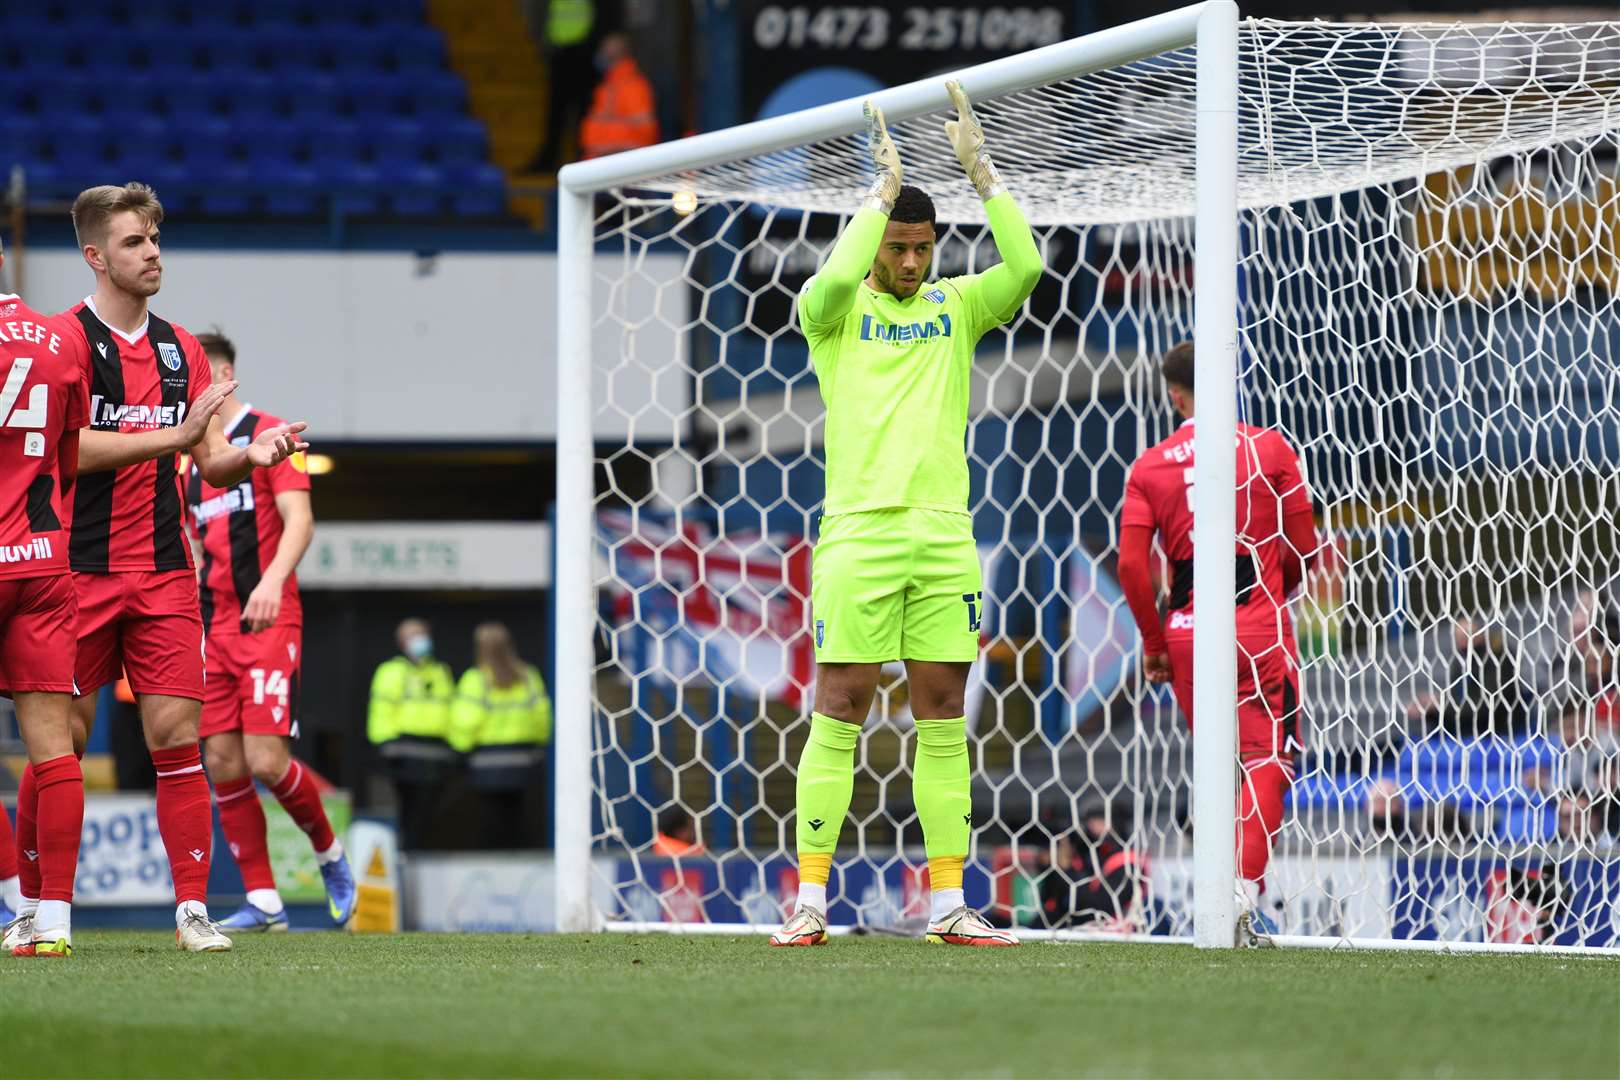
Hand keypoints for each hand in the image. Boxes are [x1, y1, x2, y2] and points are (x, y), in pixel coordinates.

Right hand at [176, 380, 234, 447]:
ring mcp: (200, 411)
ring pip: (213, 399)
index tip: (233, 382)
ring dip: (222, 392)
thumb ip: (205, 400)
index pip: (212, 391)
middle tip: (236, 382)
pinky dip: (216, 403)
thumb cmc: (192, 424)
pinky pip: (209, 409)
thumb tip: (212, 388)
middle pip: (214, 393)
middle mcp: (200, 404)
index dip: (222, 386)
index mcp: (200, 402)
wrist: (182, 436)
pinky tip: (222, 398)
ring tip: (231, 387)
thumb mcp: (199, 410)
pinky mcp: (201, 418)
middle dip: (225, 387)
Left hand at [241, 574, 282, 631]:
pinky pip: (274, 616)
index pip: (251, 616)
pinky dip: (272, 622)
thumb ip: (247, 609)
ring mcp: (270, 603)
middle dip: (257, 627)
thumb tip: (242, 619)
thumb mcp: (252, 598)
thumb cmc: (260, 591)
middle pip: (259, 619)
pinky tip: (269, 624)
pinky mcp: (278, 604)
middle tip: (256, 632)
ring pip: (267, 619)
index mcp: (254, 600)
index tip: (251, 627)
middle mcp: (262, 602)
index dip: (251, 623)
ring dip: (264, 626)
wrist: (273, 581)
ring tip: (263, 629)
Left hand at [245, 421, 309, 467]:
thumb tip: (305, 424)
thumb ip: (291, 429)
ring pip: (283, 456)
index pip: (297, 447)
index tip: (306, 444)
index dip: (302, 446)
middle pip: (291, 450)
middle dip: (291, 443)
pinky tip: (273, 452)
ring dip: (281, 448)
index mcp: (287, 446)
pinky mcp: (267, 463)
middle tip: (288, 435)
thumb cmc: (266, 441)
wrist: (252, 449)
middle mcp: (283, 453)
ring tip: (277, 439)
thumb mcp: (278, 432)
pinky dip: (275, 457)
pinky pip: (273, 462)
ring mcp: (276, 459)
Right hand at [863, 99, 901, 210]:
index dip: (876, 131)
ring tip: (870, 102)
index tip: (875, 122)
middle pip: (874, 129)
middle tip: (868, 104)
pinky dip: (876, 117)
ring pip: (875, 126)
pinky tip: (876, 107)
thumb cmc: (890, 184)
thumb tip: (890, 196)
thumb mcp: (892, 179)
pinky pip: (879, 126)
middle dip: (871, 117)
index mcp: (880, 153)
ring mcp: (878, 144)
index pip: (877, 139)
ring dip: (872, 114)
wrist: (888, 183)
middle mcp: (877, 147)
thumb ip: (889, 183)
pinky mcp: (882, 141)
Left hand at [943, 80, 1002, 198]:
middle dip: (956, 90)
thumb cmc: (965, 151)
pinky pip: (963, 107)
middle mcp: (968, 118)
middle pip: (960, 101)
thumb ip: (951, 130)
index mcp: (965, 121)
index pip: (959, 106)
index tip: (952, 86)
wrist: (970, 158)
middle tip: (951, 80)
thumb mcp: (955, 139)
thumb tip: (947, 122)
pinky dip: (959, 99)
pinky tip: (957, 91)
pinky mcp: (967, 121)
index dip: (955, 96)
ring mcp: (968, 119)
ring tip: (952, 82)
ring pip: (962, 102)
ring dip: (956, 91)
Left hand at [1143, 651, 1172, 683]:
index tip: (1168, 675)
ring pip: (1155, 680)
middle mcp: (1158, 671)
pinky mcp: (1146, 669)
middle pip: (1160, 681)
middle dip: (1163, 679)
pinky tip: (1155, 674)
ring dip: (1158, 679)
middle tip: (1164, 673)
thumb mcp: (1170, 666)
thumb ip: (1171, 674)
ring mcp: (1152, 670)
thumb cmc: (1165, 656)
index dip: (1167, 679)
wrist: (1157, 649)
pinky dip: (1152, 678)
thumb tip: (1173, 681)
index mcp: (1164, 670)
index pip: (1165, 679)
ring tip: (1159, 673)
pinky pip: (1148, 678)